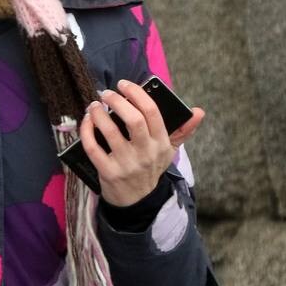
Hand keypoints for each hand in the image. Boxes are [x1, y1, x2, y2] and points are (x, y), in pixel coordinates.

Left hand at [78, 79, 204, 206]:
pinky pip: (93, 147)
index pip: (152, 112)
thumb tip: (199, 111)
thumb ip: (182, 130)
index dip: (136, 93)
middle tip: (106, 93)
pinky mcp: (108, 172)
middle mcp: (145, 153)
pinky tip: (87, 121)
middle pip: (133, 119)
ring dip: (98, 114)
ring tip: (94, 106)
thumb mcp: (169, 150)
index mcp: (160, 143)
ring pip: (110, 131)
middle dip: (117, 101)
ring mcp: (126, 163)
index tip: (123, 84)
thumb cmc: (151, 167)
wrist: (138, 201)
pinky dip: (86, 131)